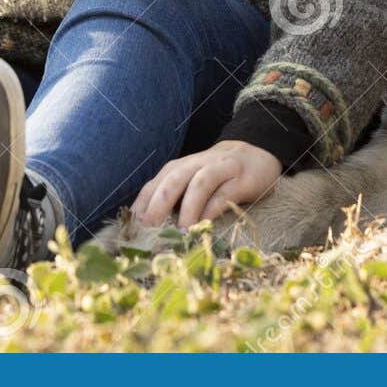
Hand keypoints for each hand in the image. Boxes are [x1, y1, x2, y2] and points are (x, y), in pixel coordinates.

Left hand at [132, 140, 281, 228]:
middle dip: (158, 204)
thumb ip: (172, 200)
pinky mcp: (243, 179)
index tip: (130, 232)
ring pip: (199, 183)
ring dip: (188, 208)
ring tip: (181, 233)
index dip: (141, 207)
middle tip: (150, 231)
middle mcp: (197, 165)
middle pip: (173, 180)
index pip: (154, 185)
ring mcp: (221, 169)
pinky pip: (225, 193)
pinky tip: (205, 225)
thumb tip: (147, 231)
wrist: (256, 153)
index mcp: (179, 168)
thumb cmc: (217, 176)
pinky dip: (213, 209)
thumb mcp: (191, 183)